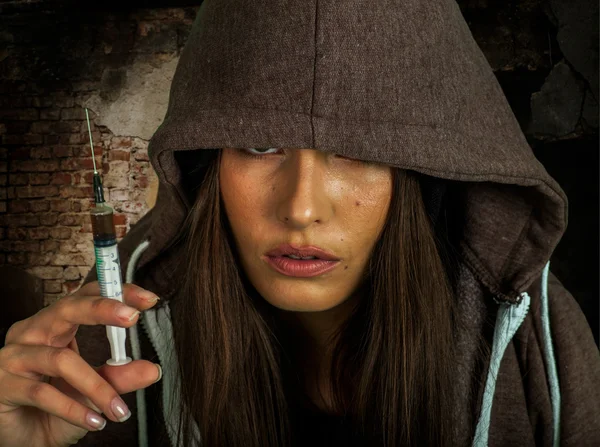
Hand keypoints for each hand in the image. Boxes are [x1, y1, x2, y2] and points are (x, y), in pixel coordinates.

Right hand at [0, 282, 161, 446]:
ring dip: (96, 386)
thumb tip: (151, 369)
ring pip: (62, 360)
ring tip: (118, 408)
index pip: (86, 297)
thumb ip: (119, 376)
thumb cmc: (54, 406)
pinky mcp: (3, 386)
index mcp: (54, 325)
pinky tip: (94, 421)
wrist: (23, 439)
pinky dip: (73, 409)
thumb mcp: (93, 390)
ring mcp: (14, 357)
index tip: (148, 299)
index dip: (115, 294)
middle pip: (66, 309)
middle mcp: (32, 333)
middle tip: (131, 317)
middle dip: (101, 309)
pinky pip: (43, 393)